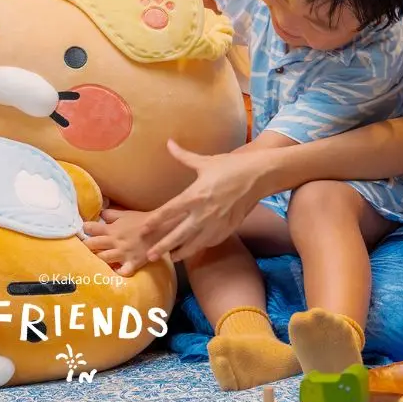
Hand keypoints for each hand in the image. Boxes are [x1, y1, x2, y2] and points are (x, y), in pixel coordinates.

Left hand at [83, 209, 148, 276]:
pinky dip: (118, 273)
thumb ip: (110, 214)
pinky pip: (123, 272)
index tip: (84, 232)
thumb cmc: (141, 221)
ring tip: (96, 261)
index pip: (90, 228)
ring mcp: (123, 253)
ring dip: (98, 260)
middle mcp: (115, 241)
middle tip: (85, 248)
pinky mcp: (133, 262)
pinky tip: (115, 272)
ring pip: (102, 259)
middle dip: (86, 246)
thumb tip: (99, 213)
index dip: (85, 230)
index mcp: (111, 229)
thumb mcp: (124, 214)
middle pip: (91, 245)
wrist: (160, 227)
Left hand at [136, 140, 270, 263]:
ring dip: (181, 252)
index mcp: (195, 195)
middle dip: (163, 246)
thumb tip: (169, 143)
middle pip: (178, 234)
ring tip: (171, 258)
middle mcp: (204, 213)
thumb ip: (183, 156)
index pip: (169, 212)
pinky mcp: (228, 229)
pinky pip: (210, 242)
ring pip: (195, 244)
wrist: (258, 176)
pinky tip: (193, 249)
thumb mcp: (205, 162)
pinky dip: (200, 247)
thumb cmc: (231, 166)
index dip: (155, 222)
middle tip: (150, 256)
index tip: (143, 229)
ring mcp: (217, 224)